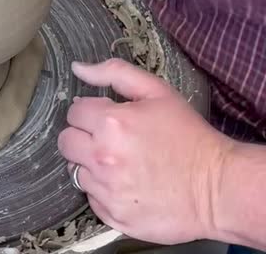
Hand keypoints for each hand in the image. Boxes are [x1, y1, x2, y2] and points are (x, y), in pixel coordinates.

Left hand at [58, 59, 233, 244]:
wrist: (217, 188)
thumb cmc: (188, 136)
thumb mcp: (158, 93)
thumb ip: (114, 73)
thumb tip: (77, 67)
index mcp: (111, 123)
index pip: (74, 112)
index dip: (90, 113)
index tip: (107, 119)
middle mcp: (101, 157)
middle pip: (66, 142)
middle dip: (83, 137)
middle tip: (108, 141)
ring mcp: (105, 189)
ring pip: (75, 170)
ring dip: (91, 165)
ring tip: (121, 164)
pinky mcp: (112, 214)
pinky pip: (91, 197)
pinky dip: (103, 191)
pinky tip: (126, 185)